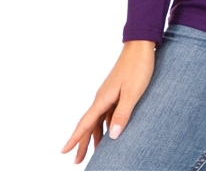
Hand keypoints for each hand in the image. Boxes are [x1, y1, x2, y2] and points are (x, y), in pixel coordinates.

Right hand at [60, 40, 155, 164]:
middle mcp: (102, 97)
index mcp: (103, 98)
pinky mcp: (117, 90)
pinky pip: (107, 112)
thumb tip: (113, 136)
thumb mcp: (132, 93)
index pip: (86, 123)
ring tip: (93, 151)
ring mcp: (109, 93)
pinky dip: (106, 124)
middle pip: (90, 124)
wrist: (141, 45)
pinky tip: (110, 131)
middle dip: (83, 142)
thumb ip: (123, 114)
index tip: (64, 151)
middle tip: (77, 161)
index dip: (75, 138)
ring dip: (95, 135)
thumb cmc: (138, 67)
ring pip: (98, 119)